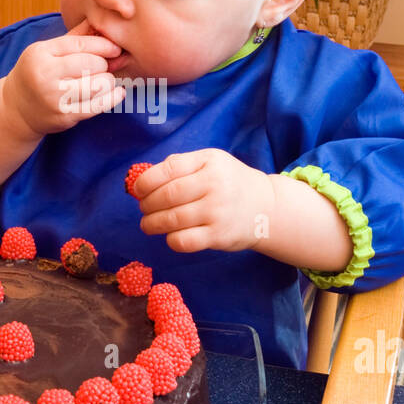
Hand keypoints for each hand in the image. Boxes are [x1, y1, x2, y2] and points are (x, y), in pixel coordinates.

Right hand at [2, 16, 125, 135]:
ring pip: (97, 85)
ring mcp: (54, 98)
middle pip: (91, 64)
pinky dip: (113, 98)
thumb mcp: (46, 51)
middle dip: (103, 64)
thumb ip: (74, 37)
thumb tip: (101, 21)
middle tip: (103, 67)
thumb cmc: (36, 74)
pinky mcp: (64, 116)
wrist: (16, 110)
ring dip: (108, 81)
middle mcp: (45, 75)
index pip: (80, 44)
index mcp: (40, 53)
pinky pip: (97, 106)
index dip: (103, 45)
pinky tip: (118, 92)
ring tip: (105, 80)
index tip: (115, 48)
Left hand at [133, 150, 275, 252]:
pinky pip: (184, 241)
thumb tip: (143, 179)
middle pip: (167, 196)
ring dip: (152, 224)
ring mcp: (217, 211)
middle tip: (143, 209)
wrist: (266, 207)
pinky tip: (170, 236)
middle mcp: (215, 185)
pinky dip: (171, 240)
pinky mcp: (219, 236)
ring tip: (148, 224)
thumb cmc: (229, 183)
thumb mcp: (211, 162)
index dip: (146, 181)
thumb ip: (180, 165)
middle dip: (147, 204)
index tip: (138, 190)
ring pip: (172, 220)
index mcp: (209, 162)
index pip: (169, 169)